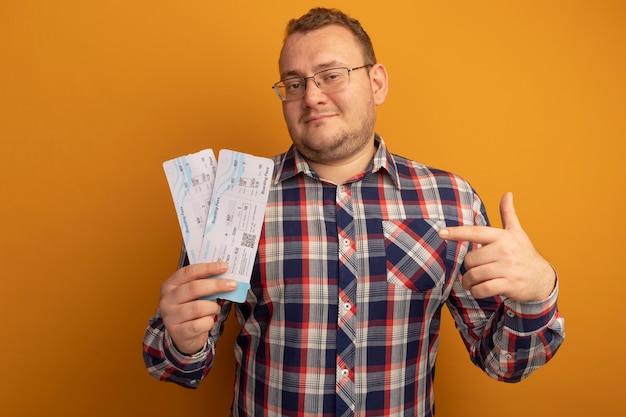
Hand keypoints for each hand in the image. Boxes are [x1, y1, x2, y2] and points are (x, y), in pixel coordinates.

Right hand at [159, 262, 236, 354]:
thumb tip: (226, 277)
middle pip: (194, 288)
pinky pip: (200, 324)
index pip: (189, 272)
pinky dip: (209, 321)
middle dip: (217, 285)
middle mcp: (167, 299)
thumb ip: (204, 284)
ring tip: (216, 308)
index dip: (208, 268)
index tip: (225, 266)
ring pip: (199, 308)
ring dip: (213, 307)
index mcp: (170, 285)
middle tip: (232, 284)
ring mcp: (170, 316)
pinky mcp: (178, 332)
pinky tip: (209, 320)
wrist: (182, 335)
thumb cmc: (191, 309)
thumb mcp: (193, 294)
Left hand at [438, 192, 555, 301]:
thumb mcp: (517, 232)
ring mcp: (507, 268)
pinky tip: (477, 290)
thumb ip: (508, 214)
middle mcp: (504, 250)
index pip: (475, 232)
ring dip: (468, 282)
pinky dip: (476, 292)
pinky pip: (483, 289)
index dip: (457, 232)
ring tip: (470, 283)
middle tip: (472, 271)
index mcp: (502, 236)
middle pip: (470, 259)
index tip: (441, 233)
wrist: (543, 278)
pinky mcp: (509, 284)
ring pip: (474, 275)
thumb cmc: (524, 253)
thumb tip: (507, 193)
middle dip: (467, 267)